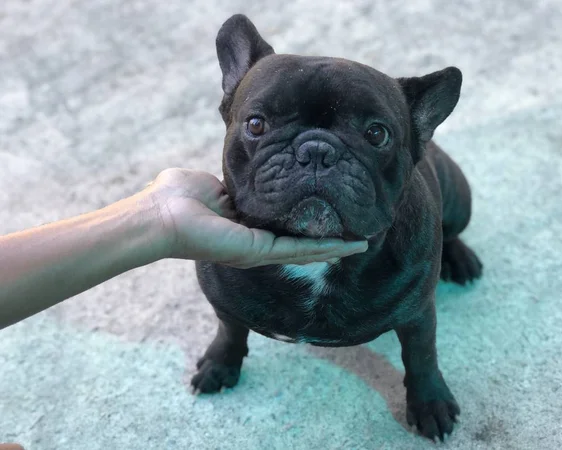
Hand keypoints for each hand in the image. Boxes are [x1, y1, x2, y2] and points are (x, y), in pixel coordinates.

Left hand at [142, 168, 367, 267]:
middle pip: (301, 243)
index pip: (285, 228)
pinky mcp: (258, 251)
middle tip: (357, 236)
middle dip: (329, 240)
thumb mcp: (211, 183)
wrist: (159, 215)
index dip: (308, 223)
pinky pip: (299, 249)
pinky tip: (348, 245)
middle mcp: (256, 244)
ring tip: (361, 243)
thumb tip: (233, 180)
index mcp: (246, 228)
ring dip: (335, 247)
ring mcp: (258, 251)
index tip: (328, 215)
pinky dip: (325, 248)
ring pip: (306, 250)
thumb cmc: (175, 198)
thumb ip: (229, 184)